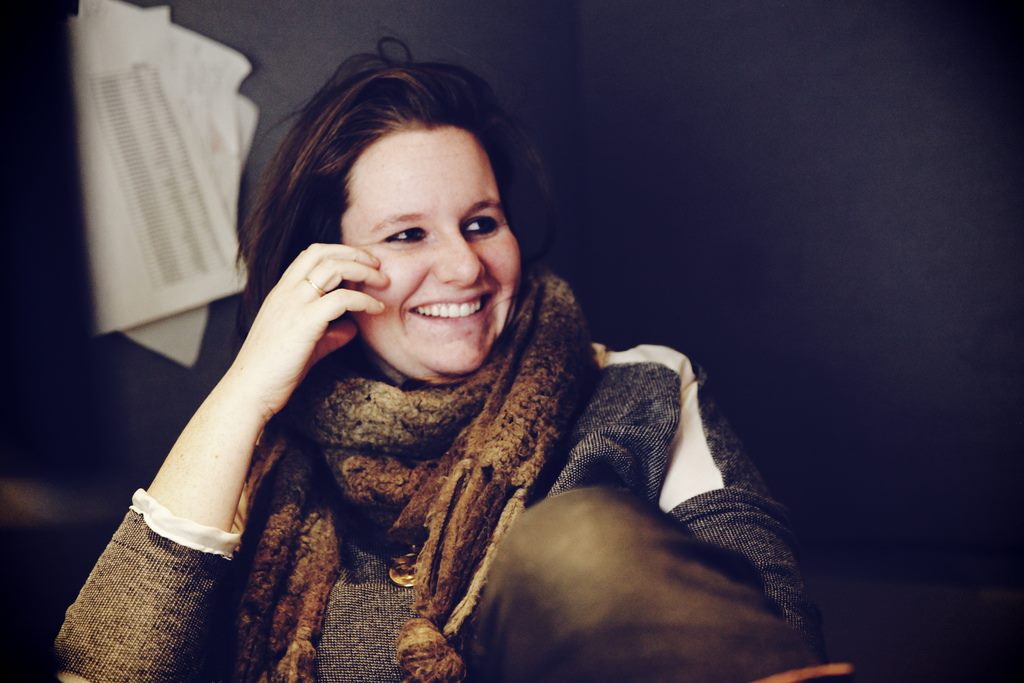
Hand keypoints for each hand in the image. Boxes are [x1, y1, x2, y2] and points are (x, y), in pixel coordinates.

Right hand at [223, 243, 387, 422]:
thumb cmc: (274, 371)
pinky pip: (343, 299)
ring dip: (364, 271)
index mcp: (282, 292)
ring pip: (334, 268)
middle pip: (323, 253)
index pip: (310, 254)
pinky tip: (376, 309)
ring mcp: (294, 304)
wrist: (251, 390)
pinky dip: (365, 300)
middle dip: (355, 253)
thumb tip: (353, 327)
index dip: (339, 253)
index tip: (361, 264)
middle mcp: (286, 292)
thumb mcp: (306, 344)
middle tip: (378, 264)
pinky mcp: (305, 322)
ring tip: (383, 282)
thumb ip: (329, 333)